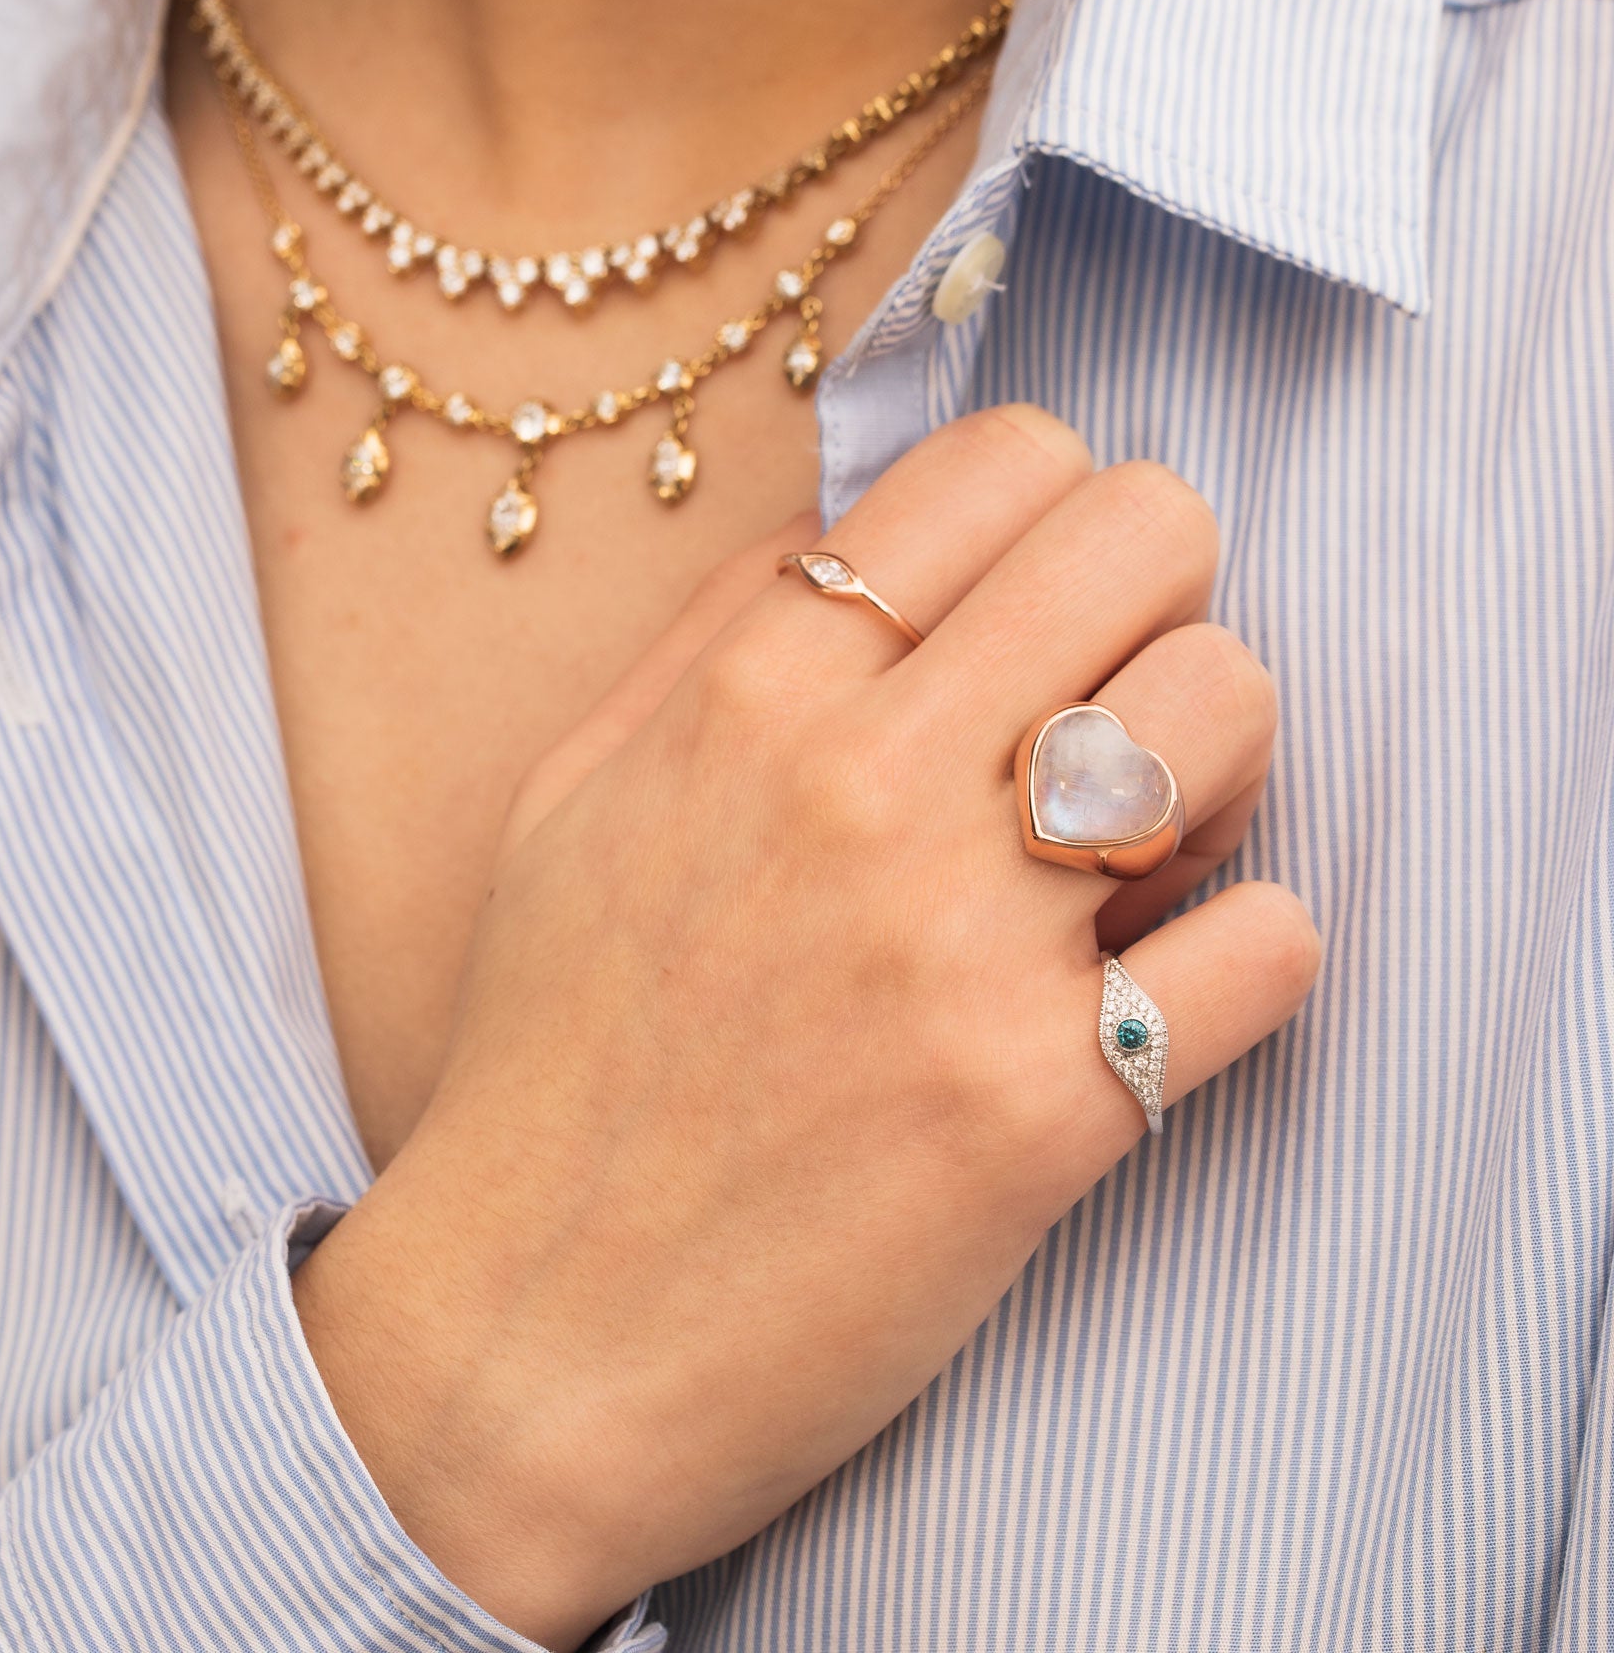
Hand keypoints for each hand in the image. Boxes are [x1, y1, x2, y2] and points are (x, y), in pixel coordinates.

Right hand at [292, 405, 1318, 1648]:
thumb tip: (857, 525)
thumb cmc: (549, 1058)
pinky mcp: (1044, 1109)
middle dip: (1155, 598)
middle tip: (1102, 701)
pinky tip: (1148, 995)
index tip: (1037, 598)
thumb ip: (710, 636)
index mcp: (750, 697)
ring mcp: (962, 946)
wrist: (529, 1336)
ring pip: (1229, 705)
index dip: (1055, 510)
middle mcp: (865, 787)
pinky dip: (1238, 957)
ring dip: (1211, 767)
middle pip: (1147, 534)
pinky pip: (1265, 948)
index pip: (1005, 459)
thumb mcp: (575, 797)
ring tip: (1131, 851)